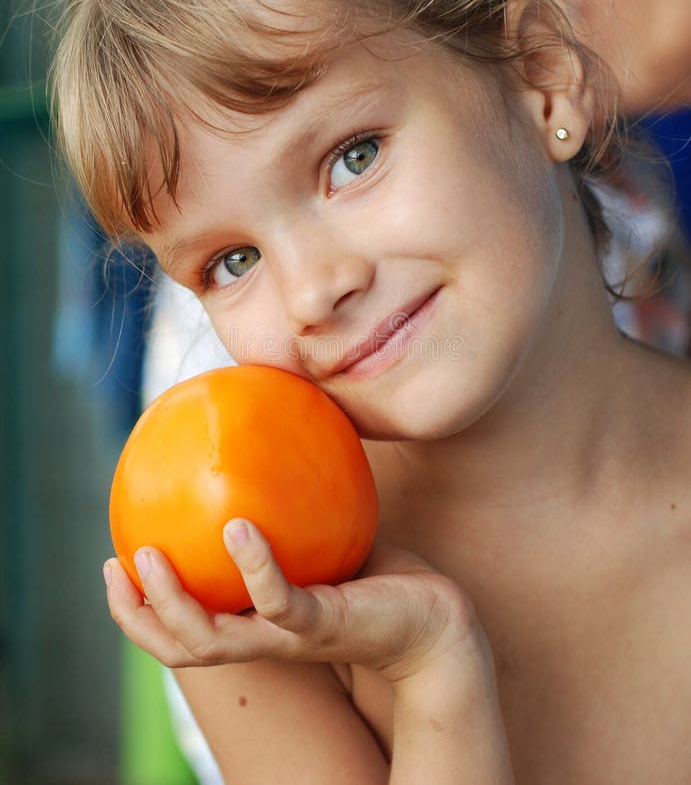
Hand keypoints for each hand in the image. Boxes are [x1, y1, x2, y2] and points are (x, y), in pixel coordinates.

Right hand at [103, 518, 481, 682]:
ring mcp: (291, 637)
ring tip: (148, 557)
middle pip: (181, 647)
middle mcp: (264, 638)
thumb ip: (294, 508)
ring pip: (214, 639)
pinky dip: (256, 567)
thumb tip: (270, 444)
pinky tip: (238, 526)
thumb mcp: (326, 539)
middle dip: (138, 616)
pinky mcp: (325, 625)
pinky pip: (280, 601)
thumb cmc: (379, 577)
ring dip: (174, 604)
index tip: (116, 561)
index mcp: (256, 622)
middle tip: (114, 565)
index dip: (142, 608)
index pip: (184, 627)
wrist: (437, 620)